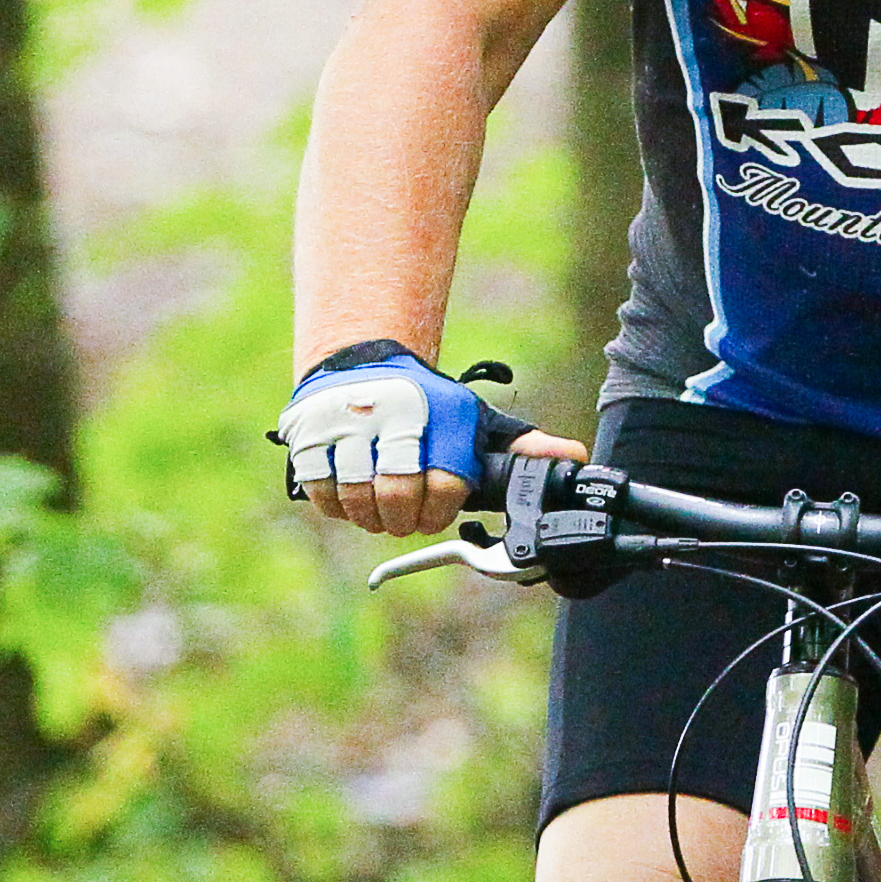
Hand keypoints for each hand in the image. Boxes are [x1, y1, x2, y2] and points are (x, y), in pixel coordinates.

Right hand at [277, 343, 581, 536]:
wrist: (362, 360)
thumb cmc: (428, 406)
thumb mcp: (475, 419)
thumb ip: (522, 447)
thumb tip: (573, 458)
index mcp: (442, 412)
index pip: (445, 485)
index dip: (440, 512)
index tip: (435, 513)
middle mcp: (395, 411)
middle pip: (398, 496)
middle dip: (403, 520)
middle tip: (404, 519)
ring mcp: (346, 419)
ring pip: (357, 496)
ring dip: (369, 516)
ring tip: (378, 510)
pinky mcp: (307, 429)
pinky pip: (320, 490)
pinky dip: (335, 504)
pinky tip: (350, 495)